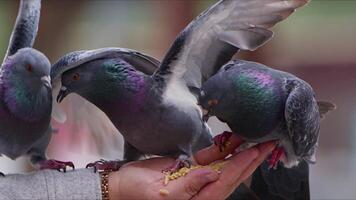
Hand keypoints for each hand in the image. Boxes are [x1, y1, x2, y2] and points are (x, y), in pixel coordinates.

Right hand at [108, 136, 274, 199]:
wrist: (122, 186)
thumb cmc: (136, 192)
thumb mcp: (161, 193)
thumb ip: (189, 186)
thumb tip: (212, 173)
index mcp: (199, 199)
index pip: (227, 180)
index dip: (244, 165)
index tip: (259, 150)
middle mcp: (203, 190)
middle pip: (234, 174)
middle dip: (252, 159)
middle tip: (269, 143)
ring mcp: (198, 178)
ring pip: (226, 164)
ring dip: (241, 151)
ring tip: (256, 138)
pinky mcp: (191, 168)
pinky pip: (212, 157)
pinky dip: (223, 147)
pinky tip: (233, 138)